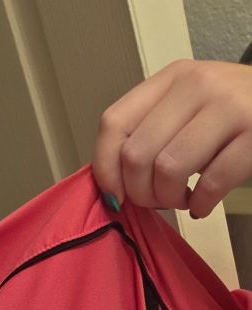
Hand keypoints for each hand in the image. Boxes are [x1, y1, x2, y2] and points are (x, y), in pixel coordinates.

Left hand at [92, 58, 251, 218]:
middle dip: (140, 193)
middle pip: (136, 154)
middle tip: (157, 199)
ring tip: (181, 199)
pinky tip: (202, 204)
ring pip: (168, 169)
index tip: (115, 194)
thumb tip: (111, 185)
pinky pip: (210, 183)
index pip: (114, 123)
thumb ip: (148, 133)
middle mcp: (197, 85)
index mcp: (171, 78)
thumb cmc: (229, 116)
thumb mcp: (186, 108)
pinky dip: (200, 204)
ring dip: (168, 199)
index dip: (105, 168)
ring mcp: (228, 106)